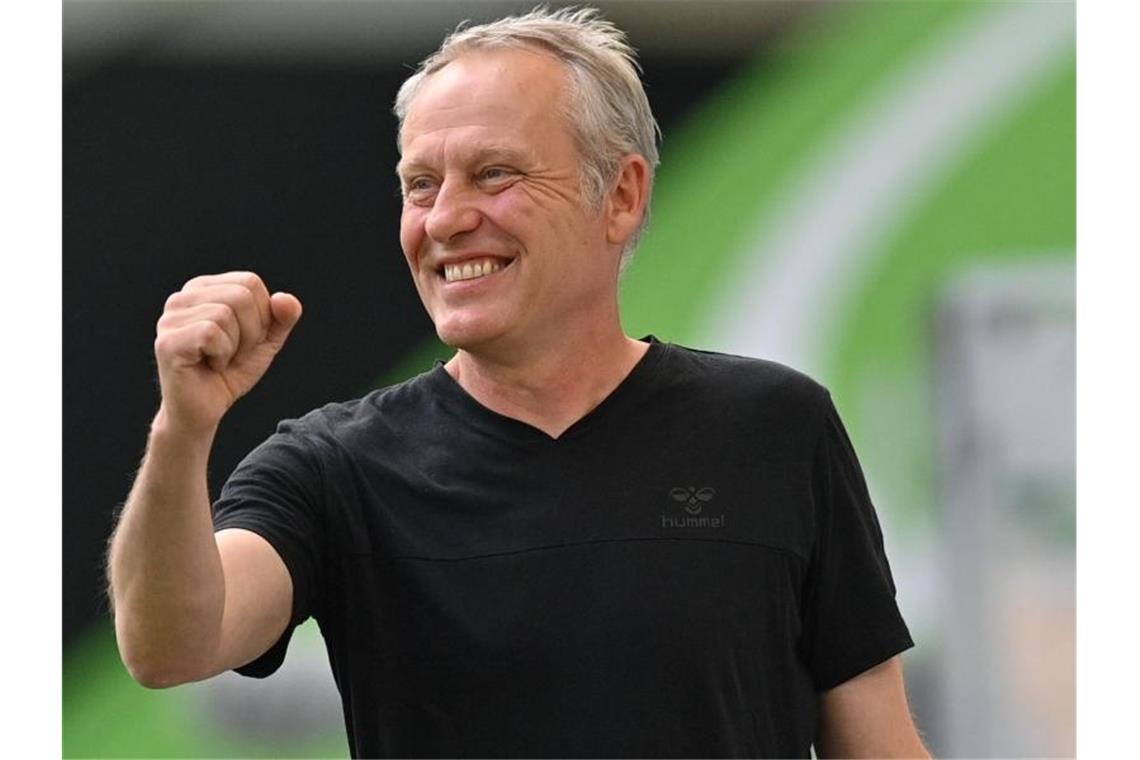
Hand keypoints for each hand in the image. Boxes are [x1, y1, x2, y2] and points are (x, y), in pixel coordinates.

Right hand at [153, 272, 302, 433]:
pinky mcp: (168, 342)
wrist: (203, 410)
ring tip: (219, 360)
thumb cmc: (230, 372)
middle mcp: (182, 298)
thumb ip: (281, 318)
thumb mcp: (264, 341)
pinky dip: (221, 355)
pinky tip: (209, 366)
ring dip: (235, 346)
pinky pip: (211, 334)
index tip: (246, 339)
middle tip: (234, 353)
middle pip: (240, 295)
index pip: (250, 282)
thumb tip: (285, 298)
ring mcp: (171, 319)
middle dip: (251, 331)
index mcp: (203, 289)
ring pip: (225, 314)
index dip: (262, 315)